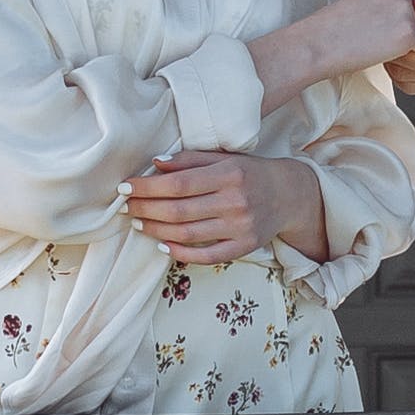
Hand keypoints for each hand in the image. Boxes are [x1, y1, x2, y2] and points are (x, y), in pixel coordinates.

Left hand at [126, 148, 328, 265]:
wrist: (289, 194)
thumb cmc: (250, 172)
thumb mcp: (225, 158)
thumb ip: (191, 159)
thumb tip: (155, 162)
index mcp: (229, 174)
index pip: (178, 183)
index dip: (147, 187)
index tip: (125, 187)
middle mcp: (236, 201)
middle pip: (179, 210)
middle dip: (145, 209)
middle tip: (126, 207)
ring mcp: (241, 227)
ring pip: (188, 234)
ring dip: (156, 230)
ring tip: (138, 223)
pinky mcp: (245, 247)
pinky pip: (207, 256)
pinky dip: (181, 253)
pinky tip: (163, 245)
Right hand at [250, 0, 414, 102]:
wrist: (318, 44)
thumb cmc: (335, 28)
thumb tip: (410, 11)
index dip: (406, 18)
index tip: (385, 27)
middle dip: (414, 29)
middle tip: (382, 37)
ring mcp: (406, 8)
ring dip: (411, 43)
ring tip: (379, 43)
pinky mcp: (409, 31)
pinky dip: (411, 56)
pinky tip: (384, 51)